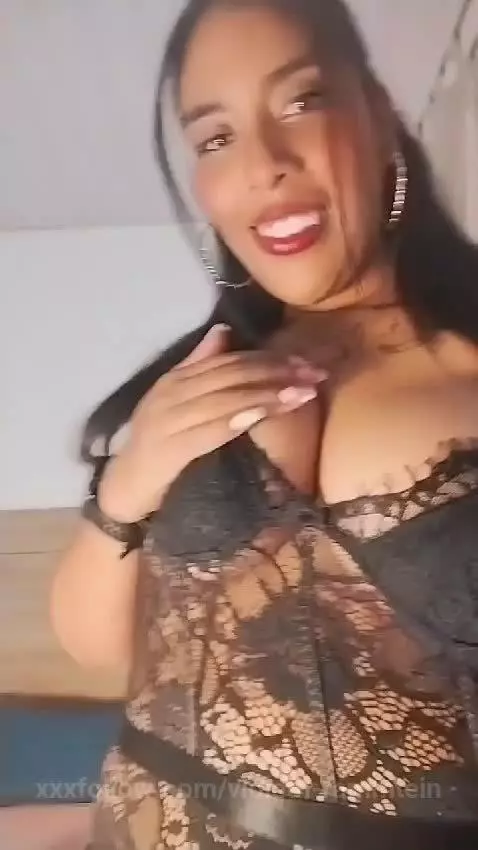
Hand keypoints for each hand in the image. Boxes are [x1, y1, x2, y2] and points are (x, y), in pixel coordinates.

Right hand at [98, 325, 326, 519]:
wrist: (123, 489)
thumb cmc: (157, 448)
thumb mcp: (177, 404)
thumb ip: (198, 369)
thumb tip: (224, 333)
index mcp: (175, 380)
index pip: (228, 361)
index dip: (269, 358)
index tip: (305, 361)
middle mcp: (170, 394)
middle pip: (231, 375)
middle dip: (277, 372)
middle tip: (314, 374)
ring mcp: (167, 421)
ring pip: (225, 399)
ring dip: (267, 394)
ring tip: (302, 393)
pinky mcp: (168, 449)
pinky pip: (209, 430)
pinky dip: (238, 419)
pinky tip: (264, 414)